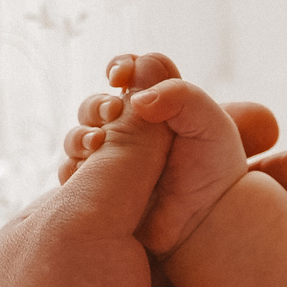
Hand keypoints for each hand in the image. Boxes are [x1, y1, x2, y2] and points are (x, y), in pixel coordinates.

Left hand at [0, 54, 286, 286]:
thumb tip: (156, 88)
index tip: (269, 124)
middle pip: (221, 212)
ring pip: (248, 269)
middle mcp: (137, 266)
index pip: (171, 162)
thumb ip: (129, 160)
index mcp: (101, 217)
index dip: (221, 137)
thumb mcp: (80, 219)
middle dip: (277, 185)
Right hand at [62, 68, 251, 257]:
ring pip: (79, 136)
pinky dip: (76, 168)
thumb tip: (137, 98)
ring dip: (81, 135)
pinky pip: (72, 173)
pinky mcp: (98, 186)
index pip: (131, 72)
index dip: (121, 67)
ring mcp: (111, 158)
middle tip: (112, 113)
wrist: (208, 220)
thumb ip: (181, 97)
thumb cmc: (214, 169)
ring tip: (98, 143)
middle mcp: (129, 128)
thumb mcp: (210, 124)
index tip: (120, 77)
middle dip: (97, 105)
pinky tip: (91, 171)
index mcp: (157, 103)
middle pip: (97, 104)